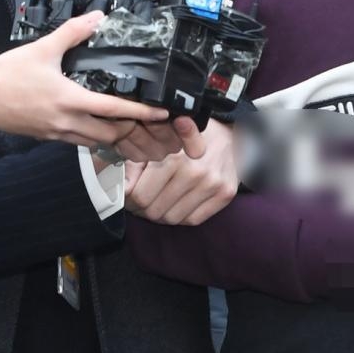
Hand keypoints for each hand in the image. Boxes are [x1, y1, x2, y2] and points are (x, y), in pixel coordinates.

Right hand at [0, 14, 170, 146]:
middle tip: (144, 119)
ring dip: (112, 135)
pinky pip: (77, 141)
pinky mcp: (46, 136)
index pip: (116, 111)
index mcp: (70, 101)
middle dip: (132, 129)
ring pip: (95, 142)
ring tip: (124, 123)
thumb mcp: (43, 48)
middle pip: (112, 135)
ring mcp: (57, 133)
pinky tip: (94, 124)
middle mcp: (67, 122)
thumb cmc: (5, 75)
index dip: (142, 114)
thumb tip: (96, 18)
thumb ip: (73, 32)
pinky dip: (92, 136)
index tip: (161, 114)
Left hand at [124, 118, 238, 225]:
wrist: (231, 132)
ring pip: (172, 218)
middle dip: (143, 209)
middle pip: (154, 210)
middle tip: (141, 203)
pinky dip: (181, 216)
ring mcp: (212, 185)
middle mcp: (194, 173)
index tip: (130, 196)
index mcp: (174, 158)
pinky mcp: (225, 194)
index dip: (129, 200)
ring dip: (161, 214)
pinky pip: (193, 220)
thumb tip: (122, 184)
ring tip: (159, 203)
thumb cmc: (189, 137)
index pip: (140, 196)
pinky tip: (177, 205)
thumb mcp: (159, 141)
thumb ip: (137, 161)